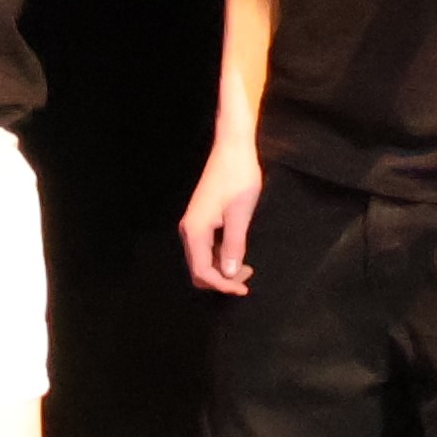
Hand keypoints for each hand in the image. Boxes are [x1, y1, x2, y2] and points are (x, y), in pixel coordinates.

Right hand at [180, 135, 262, 295]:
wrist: (232, 149)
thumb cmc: (239, 178)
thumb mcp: (240, 214)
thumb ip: (233, 246)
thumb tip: (227, 274)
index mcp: (196, 230)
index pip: (202, 271)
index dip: (222, 285)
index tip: (244, 288)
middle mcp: (189, 229)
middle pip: (198, 269)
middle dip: (221, 280)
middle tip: (247, 278)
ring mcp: (193, 224)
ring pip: (202, 260)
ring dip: (221, 269)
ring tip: (246, 267)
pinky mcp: (200, 219)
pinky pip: (205, 248)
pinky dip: (220, 257)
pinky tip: (237, 254)